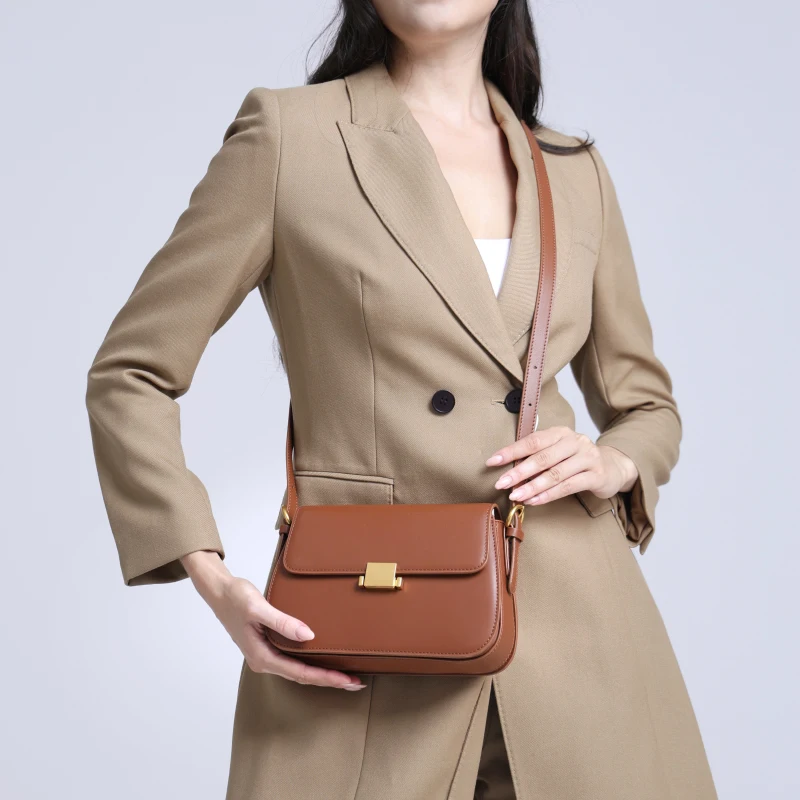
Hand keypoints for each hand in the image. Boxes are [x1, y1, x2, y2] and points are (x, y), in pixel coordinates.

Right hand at [180, 551, 365, 690]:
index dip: (325, 678)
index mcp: (262, 656)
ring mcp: (265, 655)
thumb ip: (283, 622)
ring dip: (321, 674)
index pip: (300, 673)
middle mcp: (264, 660)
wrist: (219, 592)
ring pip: (298, 671)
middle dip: (328, 681)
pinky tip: (322, 661)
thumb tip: (309, 635)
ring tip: (345, 676)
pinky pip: (293, 661)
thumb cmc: (235, 598)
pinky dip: (310, 664)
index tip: (346, 680)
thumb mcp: (258, 608)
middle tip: (355, 683)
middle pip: (302, 677)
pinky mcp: (267, 647)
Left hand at [485, 426, 637, 505]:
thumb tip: (508, 469)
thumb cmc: (576, 459)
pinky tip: (534, 501)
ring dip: (532, 486)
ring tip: (515, 495)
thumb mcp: (558, 452)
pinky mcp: (596, 475)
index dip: (511, 451)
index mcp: (560, 433)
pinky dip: (549, 494)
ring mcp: (587, 458)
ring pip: (555, 474)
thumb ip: (537, 456)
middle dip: (519, 472)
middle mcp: (574, 442)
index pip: (532, 440)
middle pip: (542, 458)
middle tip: (501, 483)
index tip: (492, 461)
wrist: (612, 467)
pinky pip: (569, 486)